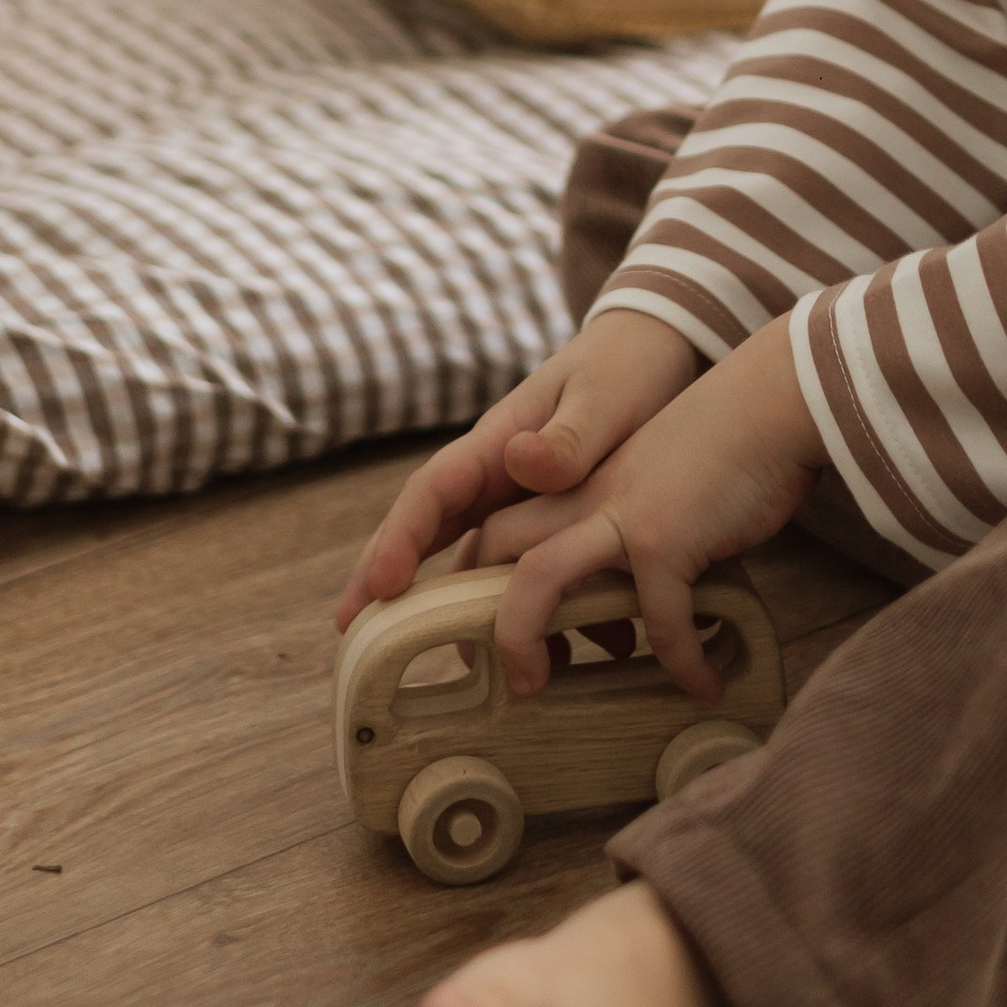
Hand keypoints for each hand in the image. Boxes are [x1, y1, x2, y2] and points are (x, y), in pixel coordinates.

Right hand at [334, 309, 702, 629]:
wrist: (656, 352)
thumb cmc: (628, 369)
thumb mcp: (606, 399)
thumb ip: (569, 435)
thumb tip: (520, 460)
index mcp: (499, 440)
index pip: (434, 490)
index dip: (400, 538)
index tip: (381, 585)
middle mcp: (494, 471)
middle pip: (427, 525)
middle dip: (384, 572)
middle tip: (350, 627)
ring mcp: (515, 495)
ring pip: (464, 550)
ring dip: (440, 600)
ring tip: (416, 653)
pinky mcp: (546, 515)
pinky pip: (514, 563)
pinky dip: (505, 603)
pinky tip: (517, 644)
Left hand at [471, 317, 824, 700]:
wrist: (772, 404)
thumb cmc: (724, 451)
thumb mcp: (654, 488)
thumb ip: (626, 536)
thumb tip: (629, 613)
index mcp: (577, 484)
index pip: (496, 527)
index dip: (477, 578)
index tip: (487, 632)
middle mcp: (583, 495)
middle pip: (493, 545)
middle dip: (479, 608)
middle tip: (505, 670)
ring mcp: (618, 513)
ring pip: (534, 578)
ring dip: (522, 638)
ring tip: (541, 689)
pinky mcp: (664, 536)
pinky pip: (660, 621)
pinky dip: (681, 659)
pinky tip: (706, 684)